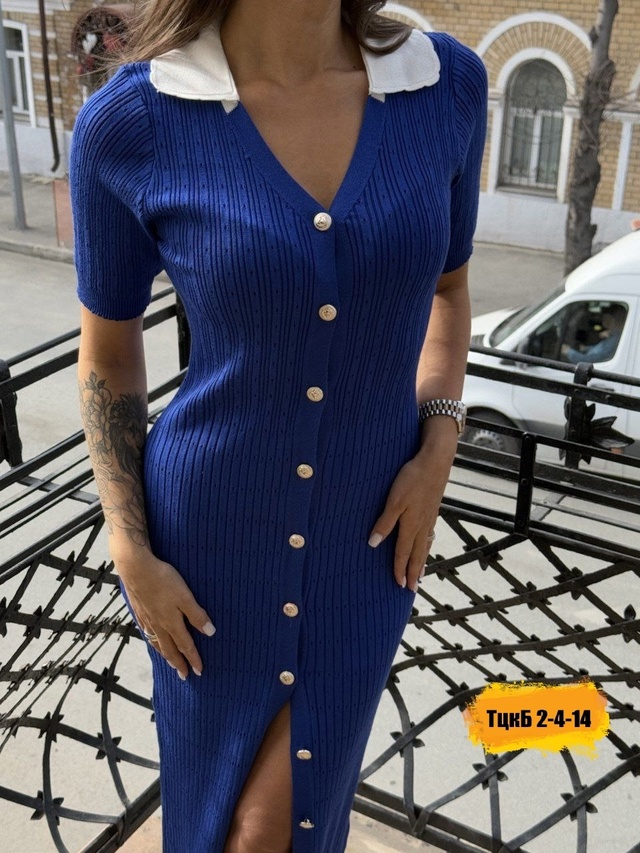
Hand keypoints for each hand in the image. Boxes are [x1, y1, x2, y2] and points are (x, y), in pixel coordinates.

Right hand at [116, 549, 215, 679]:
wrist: (135, 568)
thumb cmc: (162, 579)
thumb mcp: (185, 596)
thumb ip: (196, 614)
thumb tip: (210, 633)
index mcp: (171, 622)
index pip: (185, 646)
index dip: (193, 659)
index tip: (199, 671)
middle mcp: (158, 624)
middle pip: (169, 649)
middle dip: (178, 663)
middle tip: (184, 676)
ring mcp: (147, 619)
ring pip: (157, 642)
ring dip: (165, 655)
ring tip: (170, 663)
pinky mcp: (139, 610)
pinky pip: (147, 633)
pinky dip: (153, 642)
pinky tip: (152, 639)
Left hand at [368, 420, 457, 590]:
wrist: (435, 461)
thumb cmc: (412, 479)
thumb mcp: (394, 501)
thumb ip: (384, 523)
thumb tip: (373, 544)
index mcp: (411, 525)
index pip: (403, 553)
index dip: (399, 570)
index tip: (398, 585)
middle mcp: (422, 525)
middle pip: (416, 554)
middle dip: (413, 573)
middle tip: (411, 589)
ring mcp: (429, 518)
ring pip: (424, 546)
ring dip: (421, 562)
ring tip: (420, 575)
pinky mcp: (433, 509)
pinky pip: (429, 535)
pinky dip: (426, 546)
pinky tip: (426, 545)